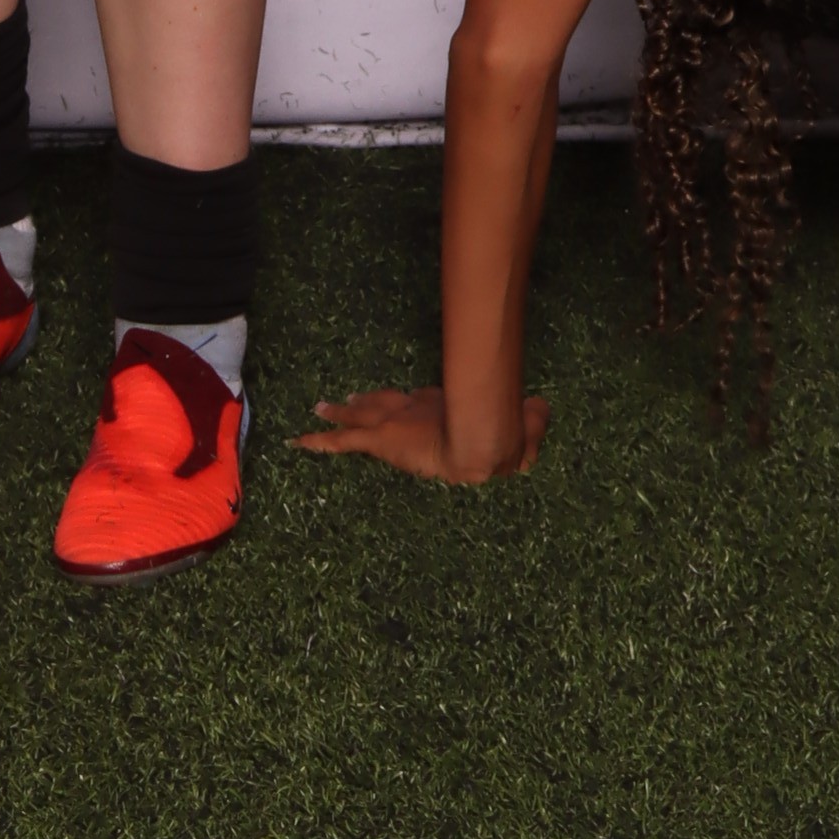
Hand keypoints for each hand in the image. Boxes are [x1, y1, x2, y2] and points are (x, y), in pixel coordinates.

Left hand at [296, 384, 549, 482]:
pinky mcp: (379, 440)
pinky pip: (341, 441)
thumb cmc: (502, 436)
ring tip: (321, 406)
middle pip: (383, 401)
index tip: (402, 398)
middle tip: (348, 396)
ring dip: (340, 411)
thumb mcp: (527, 430)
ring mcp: (393, 422)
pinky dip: (319, 440)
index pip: (419, 402)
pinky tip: (297, 443)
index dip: (408, 401)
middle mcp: (414, 409)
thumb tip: (542, 407)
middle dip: (366, 400)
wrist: (482, 442)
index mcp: (444, 409)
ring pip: (359, 413)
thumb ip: (533, 421)